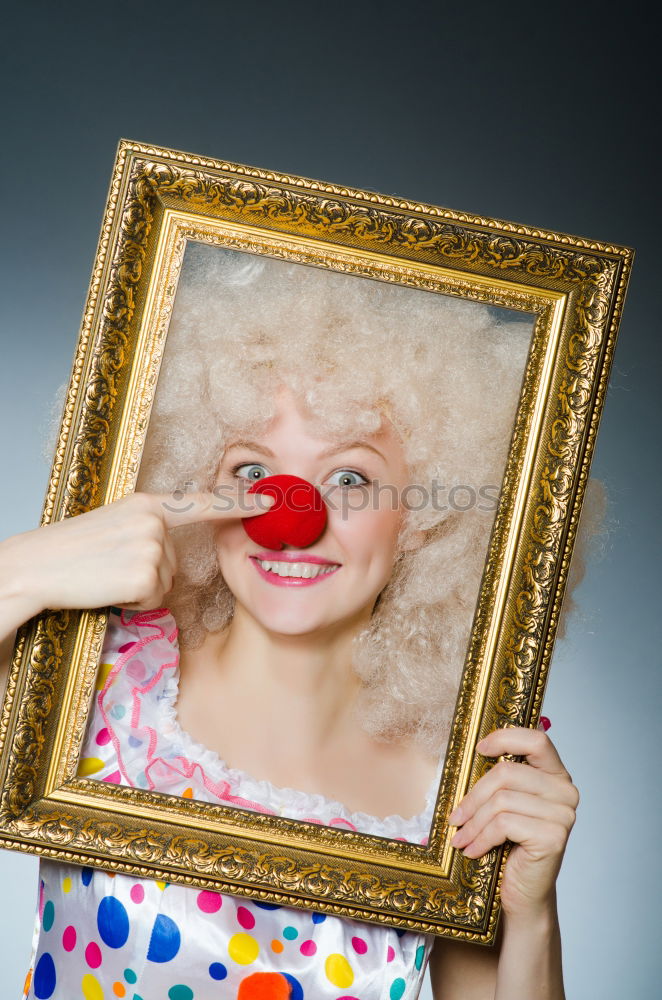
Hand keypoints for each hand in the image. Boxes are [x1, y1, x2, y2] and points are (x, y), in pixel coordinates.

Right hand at [0, 486, 273, 620]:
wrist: (35, 567)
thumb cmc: (71, 552)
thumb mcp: (114, 526)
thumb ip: (148, 529)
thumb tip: (169, 551)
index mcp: (147, 504)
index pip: (202, 503)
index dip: (239, 502)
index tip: (271, 499)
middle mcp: (154, 521)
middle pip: (177, 563)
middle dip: (149, 574)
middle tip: (110, 568)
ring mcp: (151, 546)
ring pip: (167, 583)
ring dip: (140, 589)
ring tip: (105, 576)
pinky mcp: (145, 574)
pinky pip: (155, 599)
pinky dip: (132, 603)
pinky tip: (108, 589)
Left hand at [448, 727, 578, 918]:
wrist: (524, 894)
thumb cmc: (510, 846)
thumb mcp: (505, 806)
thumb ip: (501, 780)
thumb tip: (474, 751)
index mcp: (555, 776)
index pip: (537, 740)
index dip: (506, 738)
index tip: (479, 749)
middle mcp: (565, 792)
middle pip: (507, 773)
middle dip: (473, 797)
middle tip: (454, 818)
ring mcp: (563, 815)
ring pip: (501, 800)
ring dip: (472, 822)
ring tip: (460, 838)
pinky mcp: (553, 837)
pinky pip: (503, 824)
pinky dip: (481, 837)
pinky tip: (472, 850)